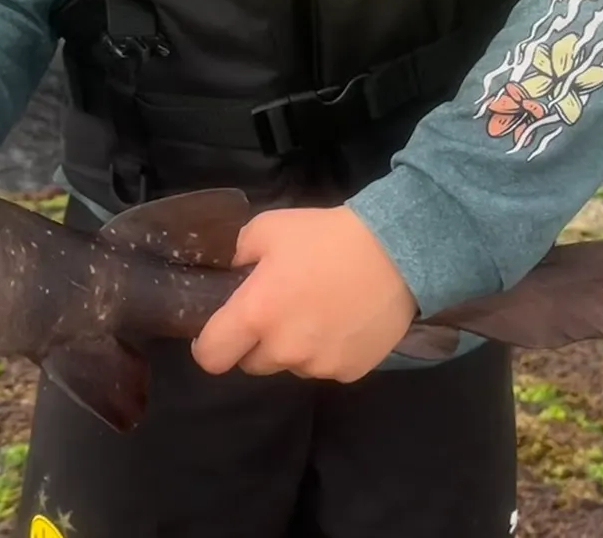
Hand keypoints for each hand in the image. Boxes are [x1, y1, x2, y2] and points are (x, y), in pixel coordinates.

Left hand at [190, 205, 416, 382]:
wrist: (392, 253)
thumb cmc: (323, 237)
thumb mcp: (268, 228)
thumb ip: (239, 254)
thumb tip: (232, 272)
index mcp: (256, 314)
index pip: (212, 356)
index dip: (209, 345)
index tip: (219, 330)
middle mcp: (284, 349)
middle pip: (252, 363)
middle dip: (256, 342)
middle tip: (276, 308)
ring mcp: (319, 365)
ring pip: (290, 365)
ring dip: (292, 346)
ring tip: (316, 309)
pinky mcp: (350, 372)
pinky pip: (324, 367)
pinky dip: (326, 350)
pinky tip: (341, 319)